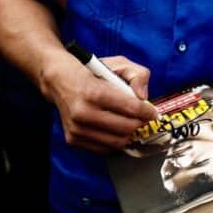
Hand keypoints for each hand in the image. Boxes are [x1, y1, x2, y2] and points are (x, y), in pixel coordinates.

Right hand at [42, 54, 156, 152]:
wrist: (59, 81)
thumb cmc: (92, 72)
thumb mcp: (117, 63)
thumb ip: (138, 74)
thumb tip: (143, 96)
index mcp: (94, 92)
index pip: (130, 108)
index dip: (147, 111)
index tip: (153, 112)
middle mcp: (83, 113)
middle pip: (126, 128)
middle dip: (139, 123)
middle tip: (142, 117)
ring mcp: (76, 129)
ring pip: (117, 142)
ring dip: (128, 133)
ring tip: (129, 122)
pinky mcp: (73, 140)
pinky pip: (104, 149)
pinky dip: (114, 141)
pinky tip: (115, 129)